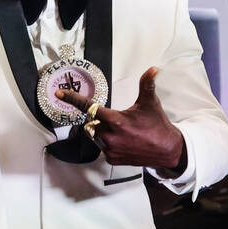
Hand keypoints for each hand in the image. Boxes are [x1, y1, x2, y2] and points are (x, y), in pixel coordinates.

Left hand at [57, 66, 187, 173]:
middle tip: (114, 119)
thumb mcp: (150, 103)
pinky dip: (107, 142)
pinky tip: (121, 140)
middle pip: (91, 122)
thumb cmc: (157, 126)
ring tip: (121, 131)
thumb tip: (152, 70)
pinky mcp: (111, 158)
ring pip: (94, 135)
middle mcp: (109, 136)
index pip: (88, 107)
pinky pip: (101, 147)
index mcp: (116, 120)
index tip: (60, 93)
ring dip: (101, 130)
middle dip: (98, 118)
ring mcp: (109, 149)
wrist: (167, 150)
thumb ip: (147, 85)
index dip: (73, 99)